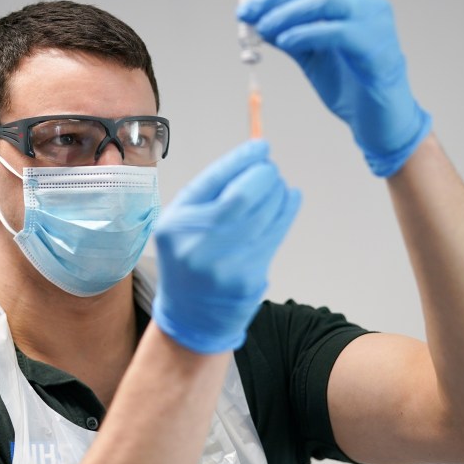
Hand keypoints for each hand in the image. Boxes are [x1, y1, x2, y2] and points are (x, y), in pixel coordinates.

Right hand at [152, 140, 300, 353]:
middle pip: (244, 196)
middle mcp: (197, 245)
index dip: (242, 160)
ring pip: (266, 215)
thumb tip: (254, 157)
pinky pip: (276, 235)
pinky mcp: (248, 279)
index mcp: (175, 225)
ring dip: (278, 193)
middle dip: (265, 176)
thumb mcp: (180, 224)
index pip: (213, 182)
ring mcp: (224, 265)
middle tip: (270, 171)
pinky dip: (287, 211)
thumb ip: (210, 193)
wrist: (191, 317)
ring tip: (278, 187)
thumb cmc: (187, 259)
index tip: (262, 147)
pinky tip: (289, 200)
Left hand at [237, 0, 431, 176]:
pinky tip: (284, 42)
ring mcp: (376, 23)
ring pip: (326, 0)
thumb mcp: (311, 55)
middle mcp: (368, 1)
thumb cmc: (350, 86)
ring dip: (287, 12)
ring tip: (263, 27)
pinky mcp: (376, 49)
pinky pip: (337, 32)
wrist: (380, 121)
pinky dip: (306, 33)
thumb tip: (256, 19)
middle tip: (246, 10)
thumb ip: (288, 34)